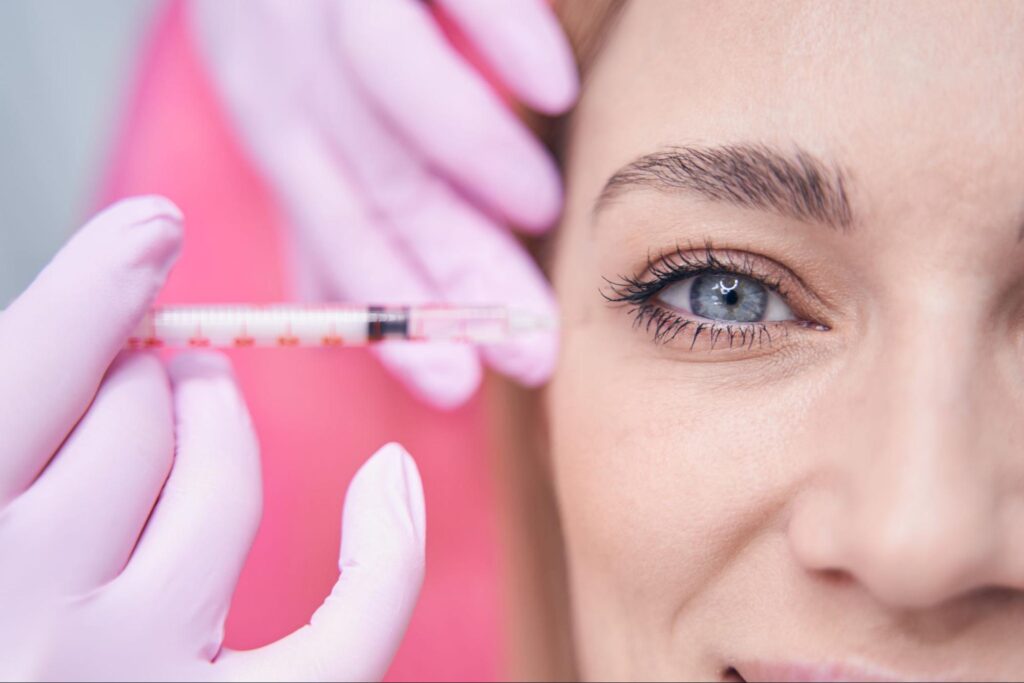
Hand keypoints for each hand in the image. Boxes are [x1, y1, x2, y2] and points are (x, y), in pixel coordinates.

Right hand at [0, 197, 425, 680]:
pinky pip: (342, 633)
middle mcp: (27, 618)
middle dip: (142, 368)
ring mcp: (134, 677)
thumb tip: (93, 334)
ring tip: (195, 395)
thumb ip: (7, 422)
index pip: (36, 374)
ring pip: (219, 482)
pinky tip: (390, 478)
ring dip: (214, 422)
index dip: (99, 286)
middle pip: (131, 419)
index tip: (150, 233)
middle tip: (146, 357)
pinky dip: (384, 555)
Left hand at [189, 0, 578, 407]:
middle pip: (373, 184)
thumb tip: (347, 314)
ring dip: (474, 161)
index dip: (393, 318)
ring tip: (542, 210)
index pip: (334, 233)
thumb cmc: (297, 22)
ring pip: (385, 84)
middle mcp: (290, 61)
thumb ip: (326, 209)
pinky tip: (553, 87)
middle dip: (457, 279)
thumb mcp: (291, 115)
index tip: (456, 387)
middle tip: (533, 347)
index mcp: (274, 118)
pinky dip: (503, 38)